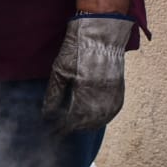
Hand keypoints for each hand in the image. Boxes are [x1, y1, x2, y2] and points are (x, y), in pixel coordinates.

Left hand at [41, 14, 134, 133]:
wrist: (101, 34)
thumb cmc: (78, 49)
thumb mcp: (60, 70)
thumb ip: (54, 94)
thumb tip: (48, 114)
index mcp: (85, 91)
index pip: (72, 119)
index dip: (62, 127)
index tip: (52, 132)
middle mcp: (101, 95)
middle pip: (88, 122)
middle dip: (74, 128)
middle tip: (62, 130)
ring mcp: (112, 93)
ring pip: (102, 119)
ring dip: (88, 125)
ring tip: (77, 127)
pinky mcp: (119, 89)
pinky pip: (112, 111)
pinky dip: (103, 118)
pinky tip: (94, 119)